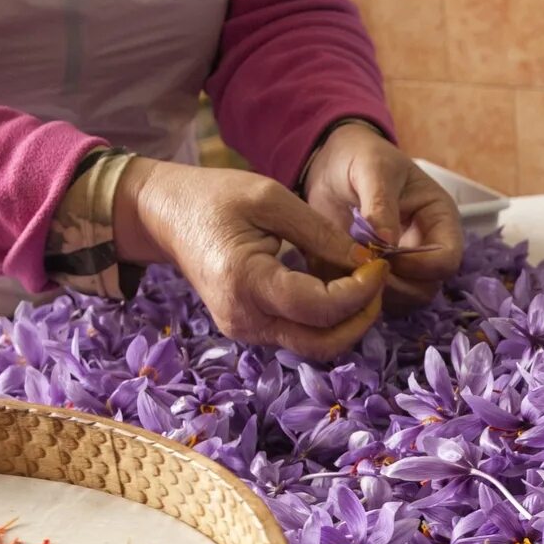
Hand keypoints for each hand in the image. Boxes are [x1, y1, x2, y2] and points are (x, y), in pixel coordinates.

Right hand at [114, 159, 387, 359]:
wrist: (165, 215)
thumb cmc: (215, 197)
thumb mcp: (271, 199)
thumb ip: (321, 233)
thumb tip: (366, 261)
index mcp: (246, 281)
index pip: (320, 307)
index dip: (361, 291)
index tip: (379, 263)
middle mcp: (244, 318)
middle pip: (323, 343)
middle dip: (362, 316)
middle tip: (377, 280)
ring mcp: (244, 330)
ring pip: (313, 347)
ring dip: (347, 322)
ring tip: (360, 283)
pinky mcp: (248, 330)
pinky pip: (298, 336)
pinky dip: (326, 320)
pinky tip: (334, 287)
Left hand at [302, 120, 463, 312]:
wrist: (332, 164)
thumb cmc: (362, 158)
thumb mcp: (373, 168)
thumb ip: (381, 202)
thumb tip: (385, 242)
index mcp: (439, 221)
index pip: (447, 260)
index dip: (420, 265)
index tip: (386, 253)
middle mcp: (425, 251)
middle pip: (425, 290)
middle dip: (394, 285)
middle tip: (361, 267)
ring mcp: (401, 269)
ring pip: (400, 302)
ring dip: (373, 294)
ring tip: (346, 267)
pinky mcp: (374, 279)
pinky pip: (370, 302)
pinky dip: (352, 295)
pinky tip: (336, 272)